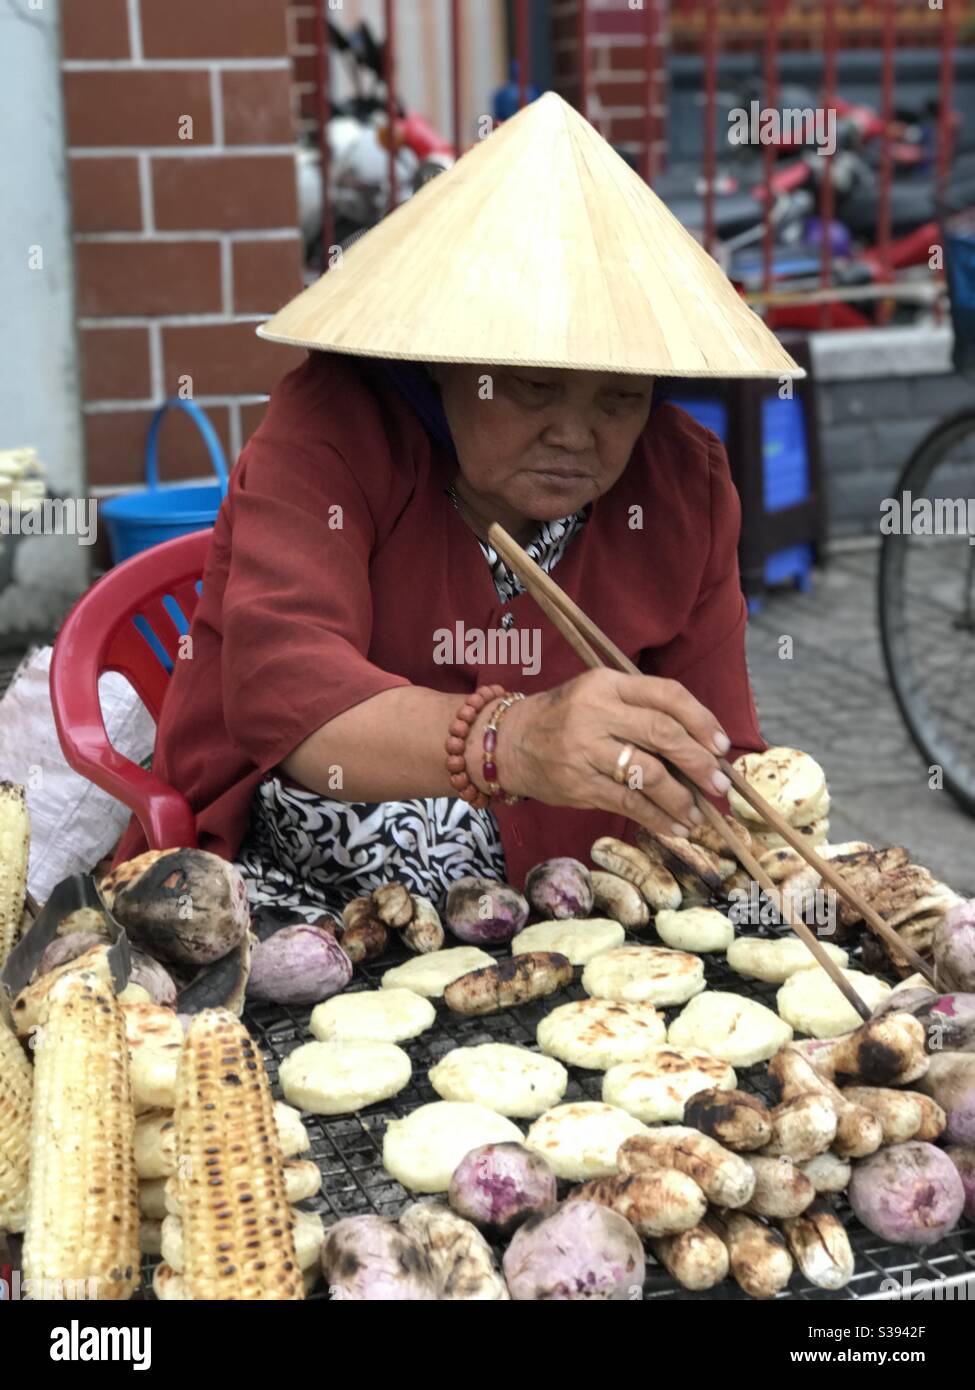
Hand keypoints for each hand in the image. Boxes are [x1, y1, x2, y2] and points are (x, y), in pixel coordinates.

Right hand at [486, 668, 731, 836]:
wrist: (507, 742)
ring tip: (699, 813)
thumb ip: (641, 710)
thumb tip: (700, 747)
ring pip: (648, 774)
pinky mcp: (578, 784)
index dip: (701, 720)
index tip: (720, 744)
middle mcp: (596, 712)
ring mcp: (584, 749)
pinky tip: (676, 827)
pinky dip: (657, 818)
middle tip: (720, 783)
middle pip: (662, 733)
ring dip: (681, 798)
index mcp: (607, 684)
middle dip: (699, 762)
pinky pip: (628, 803)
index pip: (666, 695)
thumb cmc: (564, 717)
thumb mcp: (598, 695)